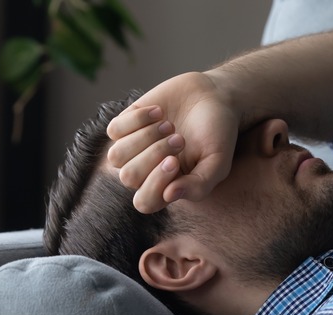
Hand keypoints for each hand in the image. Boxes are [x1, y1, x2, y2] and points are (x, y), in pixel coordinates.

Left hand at [106, 72, 238, 213]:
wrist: (212, 96)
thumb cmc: (217, 133)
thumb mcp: (218, 162)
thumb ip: (199, 185)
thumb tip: (169, 195)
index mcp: (167, 187)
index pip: (145, 202)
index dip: (155, 183)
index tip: (175, 160)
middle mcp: (146, 172)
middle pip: (129, 177)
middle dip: (155, 154)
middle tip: (179, 139)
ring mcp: (133, 149)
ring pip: (117, 156)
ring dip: (145, 138)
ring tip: (169, 125)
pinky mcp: (125, 125)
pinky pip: (114, 130)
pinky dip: (138, 119)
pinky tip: (158, 112)